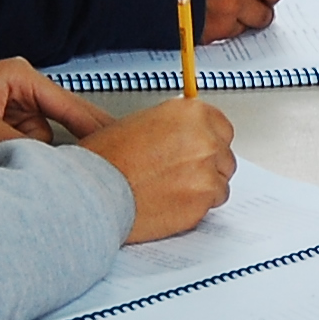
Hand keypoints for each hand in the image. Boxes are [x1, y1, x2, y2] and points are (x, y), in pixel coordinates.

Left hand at [0, 59, 114, 170]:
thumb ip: (18, 145)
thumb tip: (52, 168)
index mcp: (20, 77)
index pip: (70, 106)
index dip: (95, 128)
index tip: (121, 147)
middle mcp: (18, 97)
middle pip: (51, 137)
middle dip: (35, 154)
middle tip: (15, 163)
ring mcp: (6, 119)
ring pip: (32, 154)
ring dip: (10, 162)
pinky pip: (13, 160)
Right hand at [73, 96, 235, 241]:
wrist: (95, 192)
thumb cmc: (106, 161)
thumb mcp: (140, 124)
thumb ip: (173, 127)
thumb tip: (189, 133)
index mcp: (188, 112)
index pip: (221, 126)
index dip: (208, 140)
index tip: (199, 149)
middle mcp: (203, 137)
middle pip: (224, 153)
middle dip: (206, 164)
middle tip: (180, 173)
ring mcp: (206, 168)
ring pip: (221, 180)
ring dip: (203, 187)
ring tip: (170, 189)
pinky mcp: (205, 197)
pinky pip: (213, 203)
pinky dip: (196, 207)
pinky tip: (171, 203)